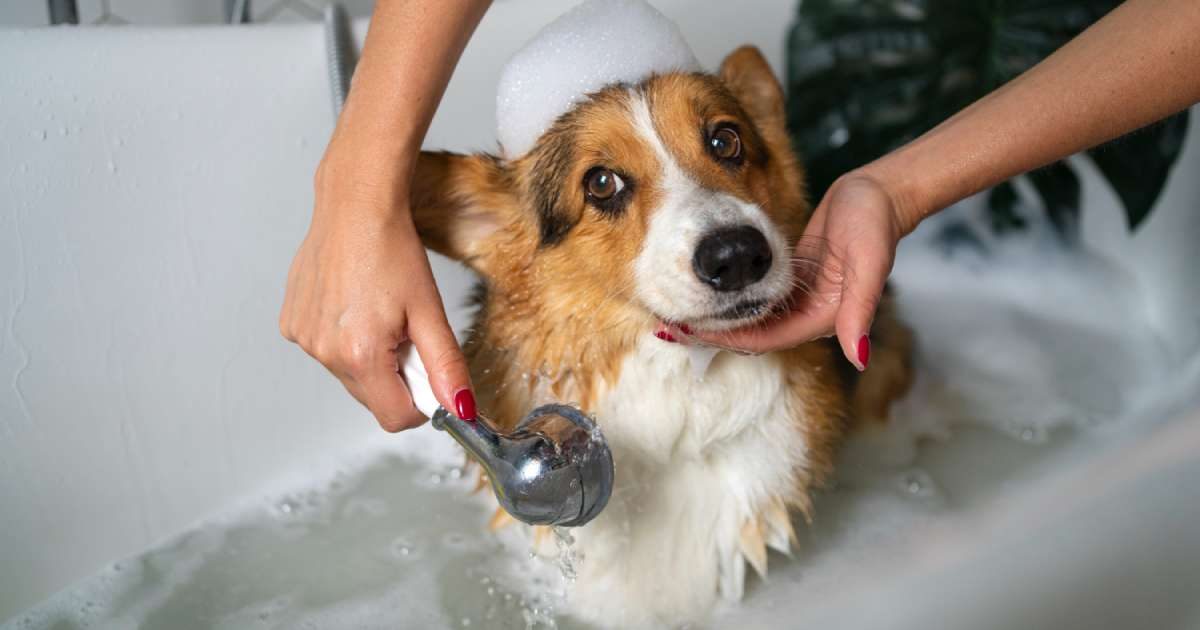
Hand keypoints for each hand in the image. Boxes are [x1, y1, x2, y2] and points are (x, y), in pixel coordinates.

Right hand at [280, 151, 473, 431]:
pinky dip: (344, 337)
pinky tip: (353, 303)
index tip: (426, 371)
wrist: (355, 205)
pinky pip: (326, 350)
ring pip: (349, 374)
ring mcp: (303, 339)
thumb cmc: (392, 249)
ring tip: (378, 310)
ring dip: (369, 355)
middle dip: (395, 375)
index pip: (395, 418)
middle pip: (372, 397)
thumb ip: (446, 367)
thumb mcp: (430, 311)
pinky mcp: (291, 323)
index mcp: (361, 355)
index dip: (420, 402)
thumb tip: (461, 408)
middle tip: (405, 331)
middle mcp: (324, 352)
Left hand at [687, 172, 907, 369]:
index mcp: (822, 318)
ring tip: (680, 310)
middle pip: (753, 335)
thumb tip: (859, 356)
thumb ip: (860, 310)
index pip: (765, 341)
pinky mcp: (792, 278)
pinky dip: (731, 298)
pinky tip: (705, 290)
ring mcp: (799, 297)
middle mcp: (808, 314)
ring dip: (719, 317)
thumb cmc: (875, 224)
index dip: (727, 339)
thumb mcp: (868, 263)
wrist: (878, 194)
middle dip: (715, 334)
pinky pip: (756, 297)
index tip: (690, 333)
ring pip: (751, 317)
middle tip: (672, 327)